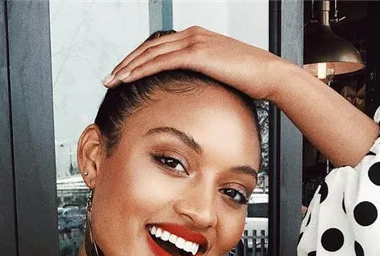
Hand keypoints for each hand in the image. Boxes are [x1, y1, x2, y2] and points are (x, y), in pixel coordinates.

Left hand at [103, 27, 284, 101]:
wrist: (270, 75)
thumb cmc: (250, 82)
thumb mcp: (220, 78)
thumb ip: (203, 80)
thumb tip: (193, 96)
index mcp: (197, 39)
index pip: (159, 48)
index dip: (139, 61)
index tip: (124, 75)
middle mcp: (192, 35)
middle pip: (149, 47)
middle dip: (127, 63)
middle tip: (109, 77)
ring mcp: (193, 41)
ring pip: (150, 52)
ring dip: (128, 67)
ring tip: (112, 80)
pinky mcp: (196, 53)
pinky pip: (160, 60)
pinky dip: (141, 69)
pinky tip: (128, 79)